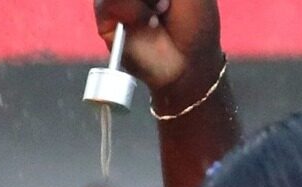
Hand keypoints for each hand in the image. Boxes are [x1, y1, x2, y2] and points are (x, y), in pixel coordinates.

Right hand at [94, 0, 223, 108]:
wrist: (185, 65)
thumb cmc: (194, 27)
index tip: (170, 0)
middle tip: (166, 5)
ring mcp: (118, 1)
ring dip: (143, 2)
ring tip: (159, 15)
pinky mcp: (106, 19)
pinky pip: (108, 3)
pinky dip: (131, 11)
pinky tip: (148, 23)